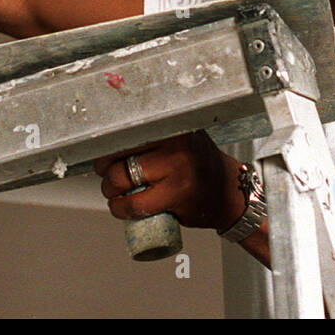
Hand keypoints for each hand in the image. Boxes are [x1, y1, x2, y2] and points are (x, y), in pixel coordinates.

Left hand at [95, 131, 245, 232]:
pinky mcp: (176, 195)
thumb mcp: (182, 139)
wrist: (229, 192)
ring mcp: (177, 169)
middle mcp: (177, 143)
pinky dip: (120, 208)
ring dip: (110, 190)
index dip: (108, 145)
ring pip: (121, 178)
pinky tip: (122, 207)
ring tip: (115, 192)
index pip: (127, 130)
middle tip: (109, 175)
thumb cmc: (198, 166)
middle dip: (105, 168)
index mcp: (174, 126)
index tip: (104, 154)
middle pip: (118, 152)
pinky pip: (134, 204)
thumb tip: (111, 136)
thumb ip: (155, 134)